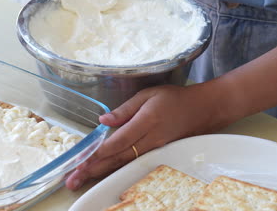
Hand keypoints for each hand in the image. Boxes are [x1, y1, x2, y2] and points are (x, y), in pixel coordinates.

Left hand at [66, 83, 231, 189]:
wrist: (204, 110)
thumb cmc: (174, 98)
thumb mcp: (147, 95)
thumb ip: (124, 110)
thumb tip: (103, 121)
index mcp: (146, 122)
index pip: (117, 142)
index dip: (98, 154)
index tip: (80, 162)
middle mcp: (150, 140)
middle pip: (117, 158)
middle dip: (93, 170)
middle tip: (72, 180)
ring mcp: (154, 149)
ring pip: (123, 164)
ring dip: (101, 172)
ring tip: (82, 179)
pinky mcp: (157, 153)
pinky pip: (132, 162)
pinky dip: (115, 168)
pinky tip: (103, 173)